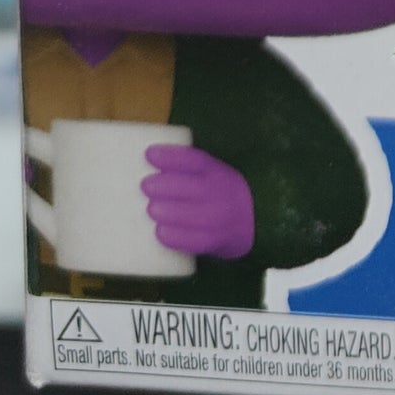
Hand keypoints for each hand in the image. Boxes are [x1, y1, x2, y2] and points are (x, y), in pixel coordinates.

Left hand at [144, 144, 254, 260]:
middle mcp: (220, 193)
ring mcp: (218, 218)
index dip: (171, 156)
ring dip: (168, 211)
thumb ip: (185, 170)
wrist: (252, 221)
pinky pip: (194, 241)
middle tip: (145, 185)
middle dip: (165, 185)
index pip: (195, 160)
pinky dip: (175, 237)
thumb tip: (142, 163)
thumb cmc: (218, 193)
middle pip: (192, 187)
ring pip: (192, 215)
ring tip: (150, 208)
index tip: (149, 153)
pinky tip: (159, 232)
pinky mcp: (214, 240)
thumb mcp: (212, 174)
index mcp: (217, 172)